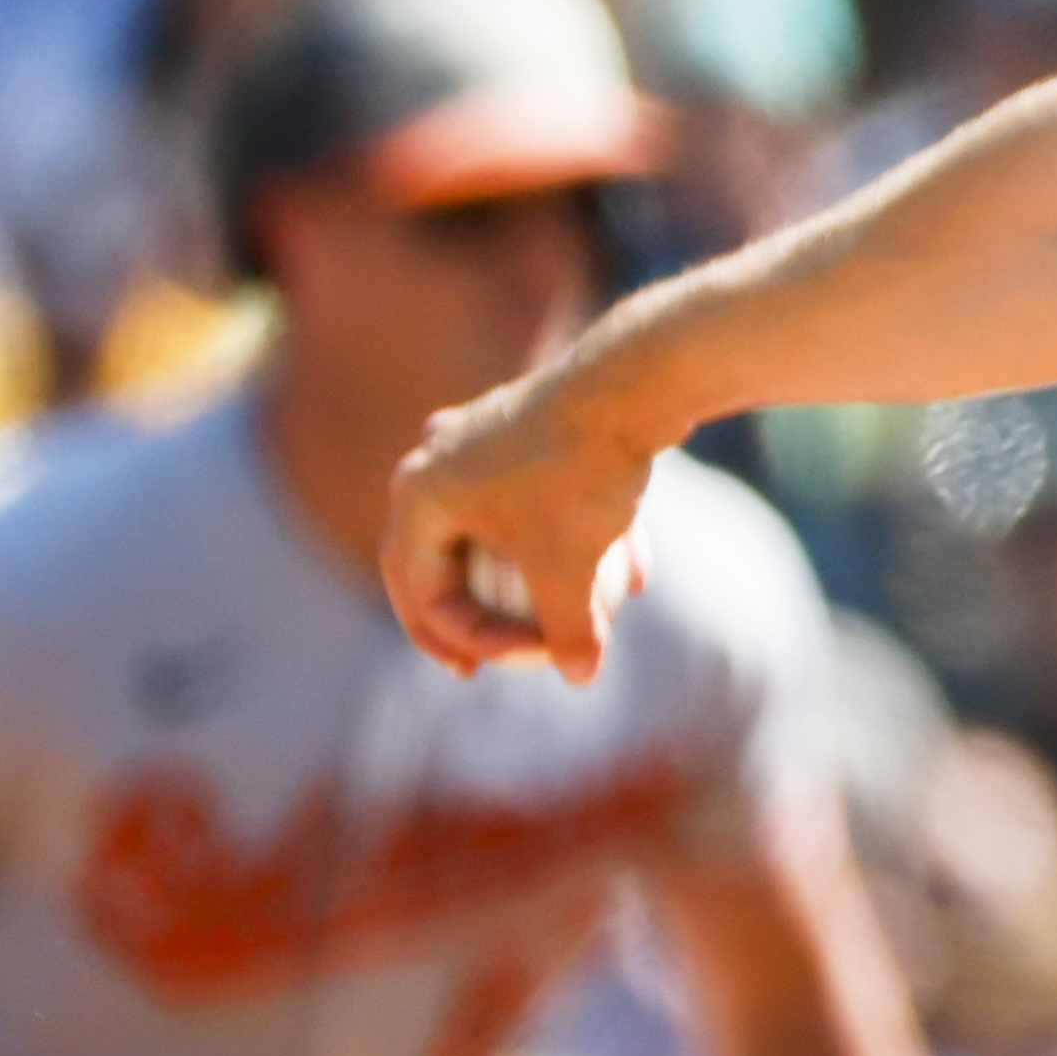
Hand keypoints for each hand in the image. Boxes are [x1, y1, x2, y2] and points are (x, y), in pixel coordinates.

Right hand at [382, 367, 656, 684]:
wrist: (635, 379)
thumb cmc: (580, 472)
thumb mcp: (568, 567)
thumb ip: (567, 631)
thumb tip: (580, 675)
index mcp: (420, 493)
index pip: (419, 590)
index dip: (464, 639)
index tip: (516, 662)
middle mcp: (441, 458)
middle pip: (449, 558)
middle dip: (477, 614)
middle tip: (484, 659)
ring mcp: (488, 435)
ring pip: (506, 526)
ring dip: (541, 578)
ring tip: (569, 620)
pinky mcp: (539, 423)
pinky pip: (548, 495)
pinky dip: (581, 536)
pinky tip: (637, 575)